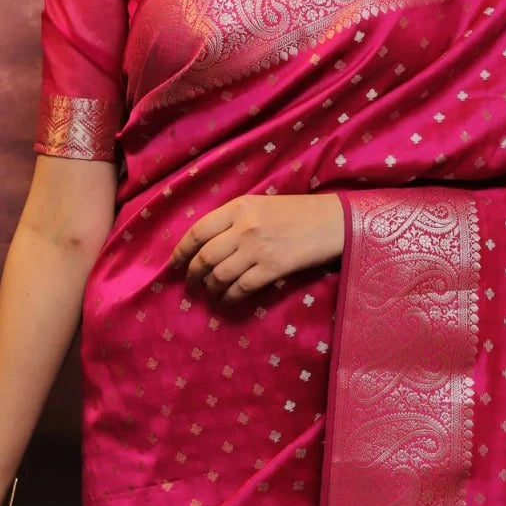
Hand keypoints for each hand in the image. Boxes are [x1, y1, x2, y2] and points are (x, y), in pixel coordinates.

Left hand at [168, 193, 344, 302]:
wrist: (332, 222)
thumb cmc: (297, 212)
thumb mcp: (260, 205)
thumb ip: (233, 220)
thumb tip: (206, 244)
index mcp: (238, 207)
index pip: (197, 231)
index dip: (181, 251)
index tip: (173, 264)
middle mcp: (243, 227)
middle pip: (205, 257)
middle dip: (193, 275)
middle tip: (191, 284)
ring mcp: (257, 249)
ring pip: (219, 275)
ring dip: (210, 289)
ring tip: (211, 293)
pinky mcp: (272, 269)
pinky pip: (240, 288)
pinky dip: (229, 298)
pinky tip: (228, 300)